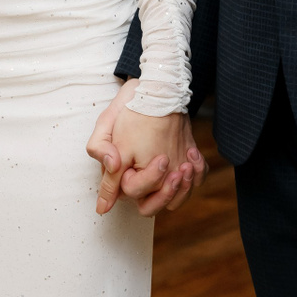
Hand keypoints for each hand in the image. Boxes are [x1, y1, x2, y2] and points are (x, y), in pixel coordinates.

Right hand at [85, 79, 203, 216]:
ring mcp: (163, 175)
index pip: (132, 193)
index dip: (148, 181)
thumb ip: (99, 147)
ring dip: (185, 187)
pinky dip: (198, 173)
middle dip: (166, 193)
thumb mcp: (107, 121)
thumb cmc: (127, 107)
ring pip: (176, 199)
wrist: (152, 90)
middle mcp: (143, 179)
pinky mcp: (181, 165)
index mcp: (122, 174)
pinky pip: (194, 181)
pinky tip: (194, 154)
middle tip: (177, 172)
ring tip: (188, 164)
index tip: (161, 159)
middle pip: (152, 206)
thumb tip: (112, 167)